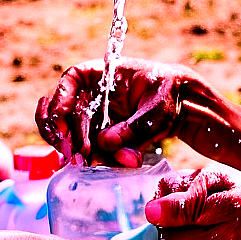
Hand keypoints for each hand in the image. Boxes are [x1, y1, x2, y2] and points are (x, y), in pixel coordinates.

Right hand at [36, 58, 197, 164]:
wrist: (179, 107)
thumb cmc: (168, 94)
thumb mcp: (158, 108)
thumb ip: (135, 125)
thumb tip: (105, 142)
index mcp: (103, 73)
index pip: (71, 79)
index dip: (60, 98)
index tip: (61, 119)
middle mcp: (91, 93)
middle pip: (61, 109)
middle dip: (63, 133)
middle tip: (74, 154)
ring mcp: (92, 115)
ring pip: (68, 131)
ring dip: (72, 149)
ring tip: (86, 164)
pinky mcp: (98, 135)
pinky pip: (85, 147)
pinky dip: (87, 158)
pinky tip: (93, 166)